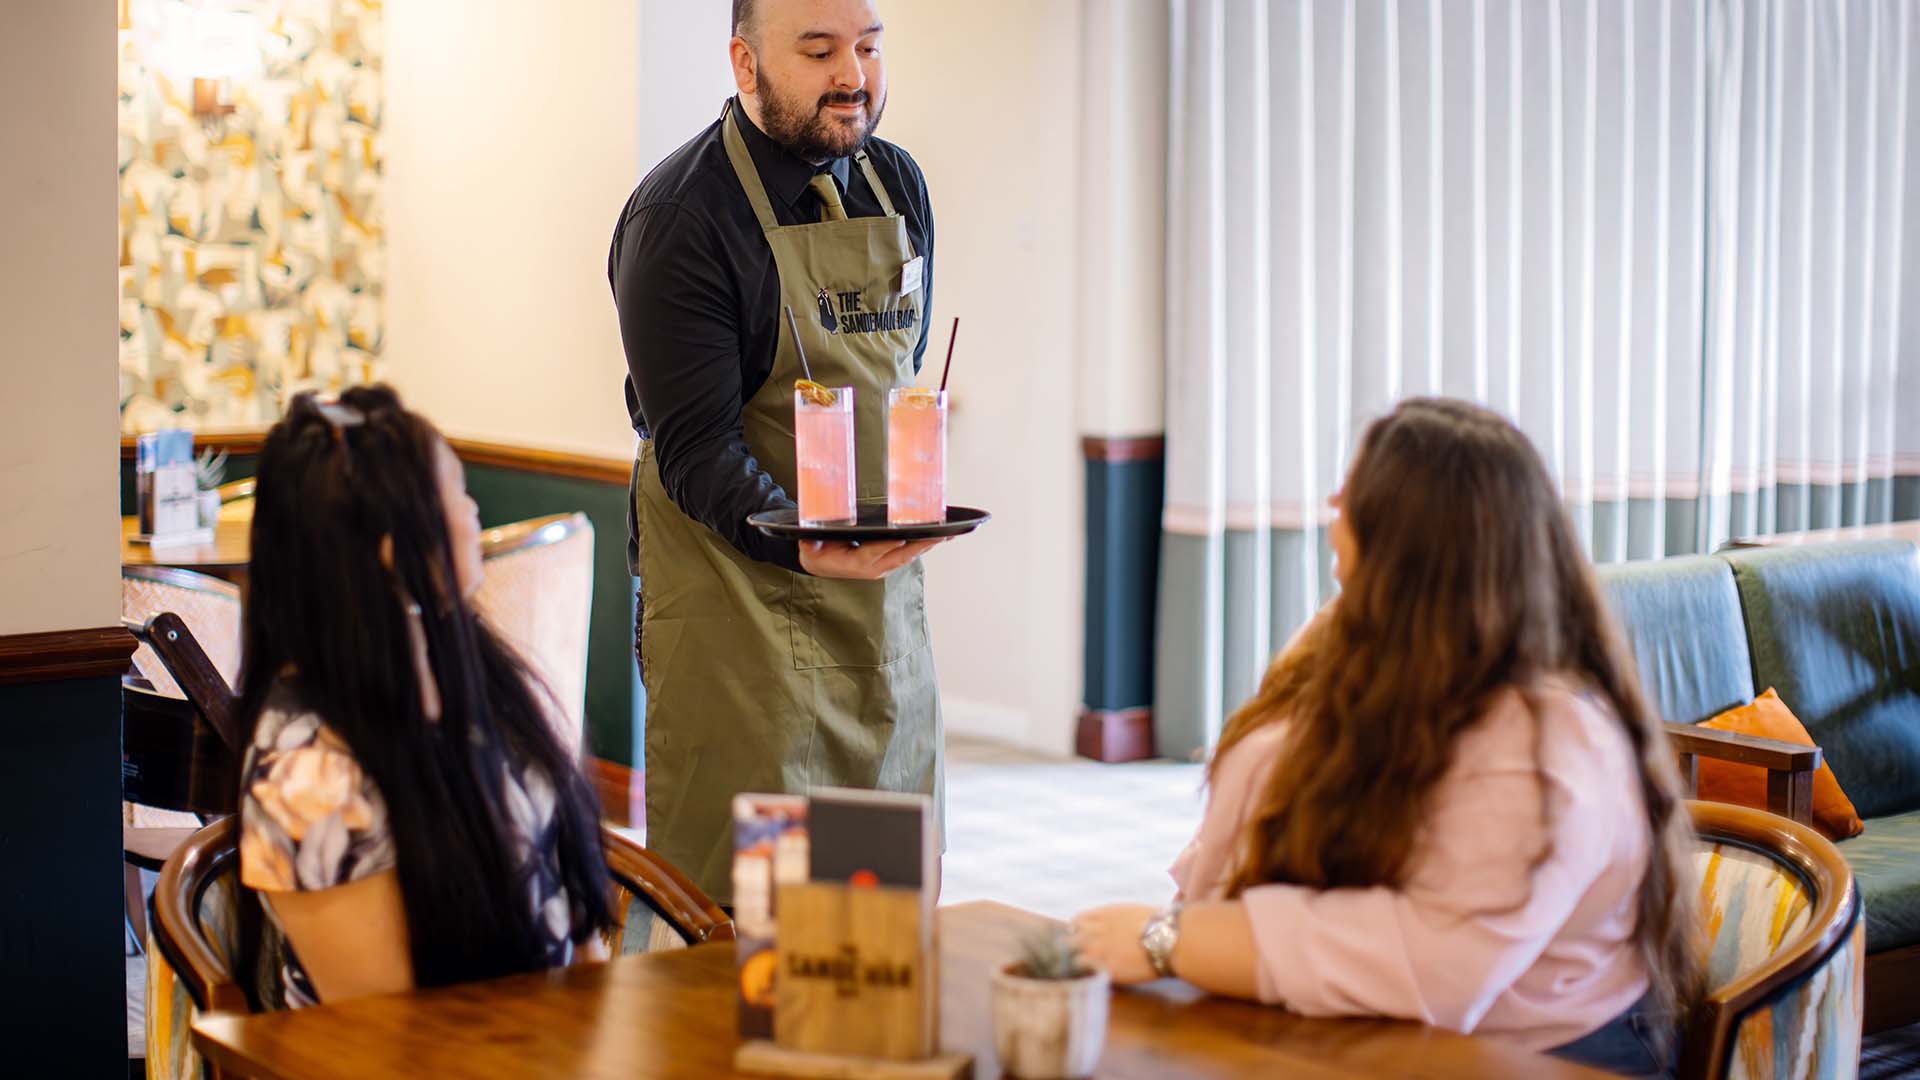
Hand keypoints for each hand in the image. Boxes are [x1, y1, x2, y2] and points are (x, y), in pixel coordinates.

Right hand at [798, 538, 943, 580]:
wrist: (819, 564)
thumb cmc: (816, 551)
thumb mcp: (810, 546)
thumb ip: (811, 541)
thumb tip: (809, 535)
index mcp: (854, 563)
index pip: (872, 553)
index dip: (887, 546)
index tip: (901, 540)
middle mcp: (872, 568)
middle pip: (900, 555)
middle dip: (920, 545)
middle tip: (939, 534)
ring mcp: (882, 567)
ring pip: (908, 556)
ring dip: (927, 546)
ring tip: (946, 534)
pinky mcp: (887, 564)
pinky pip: (907, 555)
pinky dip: (922, 545)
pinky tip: (936, 537)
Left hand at [1069, 904, 1158, 985]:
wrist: (1168, 938)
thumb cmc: (1159, 922)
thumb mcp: (1132, 911)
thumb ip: (1114, 918)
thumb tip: (1112, 925)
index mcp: (1102, 914)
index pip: (1076, 921)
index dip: (1078, 930)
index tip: (1082, 936)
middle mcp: (1095, 932)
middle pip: (1070, 940)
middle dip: (1075, 947)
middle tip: (1084, 955)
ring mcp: (1099, 952)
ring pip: (1075, 959)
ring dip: (1082, 963)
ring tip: (1090, 969)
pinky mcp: (1107, 970)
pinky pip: (1090, 974)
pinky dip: (1093, 976)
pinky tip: (1100, 978)